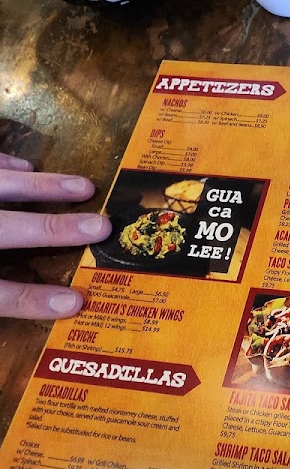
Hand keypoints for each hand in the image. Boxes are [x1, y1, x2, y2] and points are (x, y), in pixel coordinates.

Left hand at [0, 154, 110, 319]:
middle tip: (102, 227)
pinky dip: (6, 163)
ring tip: (83, 187)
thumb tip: (59, 305)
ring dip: (43, 187)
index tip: (78, 303)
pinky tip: (23, 165)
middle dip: (56, 229)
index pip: (2, 293)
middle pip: (9, 229)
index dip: (35, 299)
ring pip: (2, 186)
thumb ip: (7, 296)